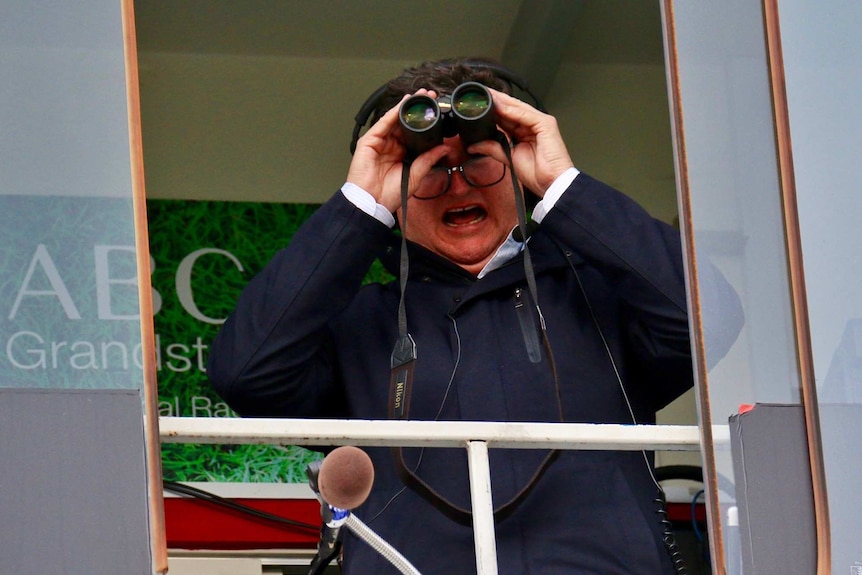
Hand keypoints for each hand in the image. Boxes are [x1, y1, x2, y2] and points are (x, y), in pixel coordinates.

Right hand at [346, 91, 448, 211]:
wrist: (373, 203)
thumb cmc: (390, 194)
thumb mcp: (416, 175)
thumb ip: (428, 160)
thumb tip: (444, 148)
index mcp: (402, 153)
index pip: (414, 132)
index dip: (424, 121)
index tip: (437, 110)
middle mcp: (391, 145)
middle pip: (405, 122)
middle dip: (416, 108)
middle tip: (430, 96)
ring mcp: (380, 142)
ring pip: (394, 119)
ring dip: (406, 106)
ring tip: (420, 95)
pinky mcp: (369, 141)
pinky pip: (383, 124)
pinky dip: (393, 113)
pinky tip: (403, 105)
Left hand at [468, 88, 573, 197]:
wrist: (551, 183)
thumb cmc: (537, 173)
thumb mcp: (508, 157)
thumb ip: (492, 148)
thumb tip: (474, 146)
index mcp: (524, 131)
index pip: (506, 115)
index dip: (493, 109)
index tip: (477, 104)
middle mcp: (532, 124)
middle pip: (512, 108)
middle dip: (496, 101)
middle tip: (479, 94)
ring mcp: (540, 122)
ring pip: (518, 108)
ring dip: (502, 102)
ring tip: (487, 97)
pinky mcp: (546, 124)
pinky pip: (526, 115)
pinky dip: (512, 111)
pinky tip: (500, 108)